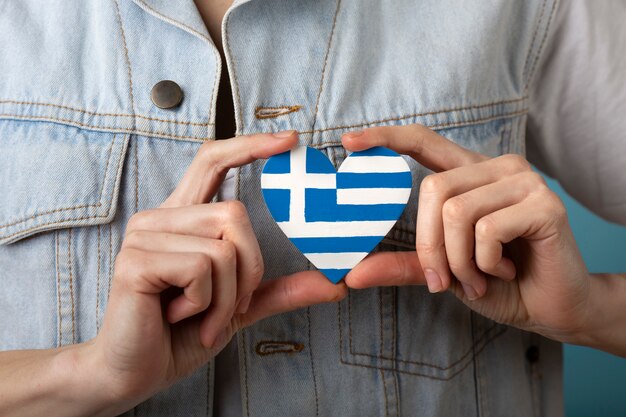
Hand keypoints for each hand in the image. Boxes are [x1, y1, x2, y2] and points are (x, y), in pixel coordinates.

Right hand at [88, 131, 346, 412]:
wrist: (138, 373)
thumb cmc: (184, 334)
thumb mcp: (239, 306)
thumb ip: (280, 290)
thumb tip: (336, 284)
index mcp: (182, 218)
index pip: (213, 161)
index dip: (249, 145)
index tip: (290, 139)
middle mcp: (159, 217)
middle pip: (233, 214)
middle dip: (248, 269)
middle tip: (227, 306)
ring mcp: (143, 235)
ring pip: (223, 247)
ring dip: (225, 296)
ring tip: (199, 317)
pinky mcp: (136, 260)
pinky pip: (202, 268)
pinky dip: (206, 304)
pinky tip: (178, 316)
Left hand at [342, 125, 590, 343]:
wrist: (550, 308)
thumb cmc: (498, 283)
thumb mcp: (444, 271)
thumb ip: (404, 265)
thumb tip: (352, 274)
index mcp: (470, 175)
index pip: (424, 142)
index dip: (387, 137)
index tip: (348, 141)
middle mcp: (497, 167)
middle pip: (433, 190)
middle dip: (431, 246)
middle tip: (448, 279)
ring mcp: (524, 180)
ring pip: (457, 212)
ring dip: (460, 261)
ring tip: (480, 278)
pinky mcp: (545, 203)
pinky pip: (488, 229)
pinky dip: (485, 263)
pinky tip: (505, 270)